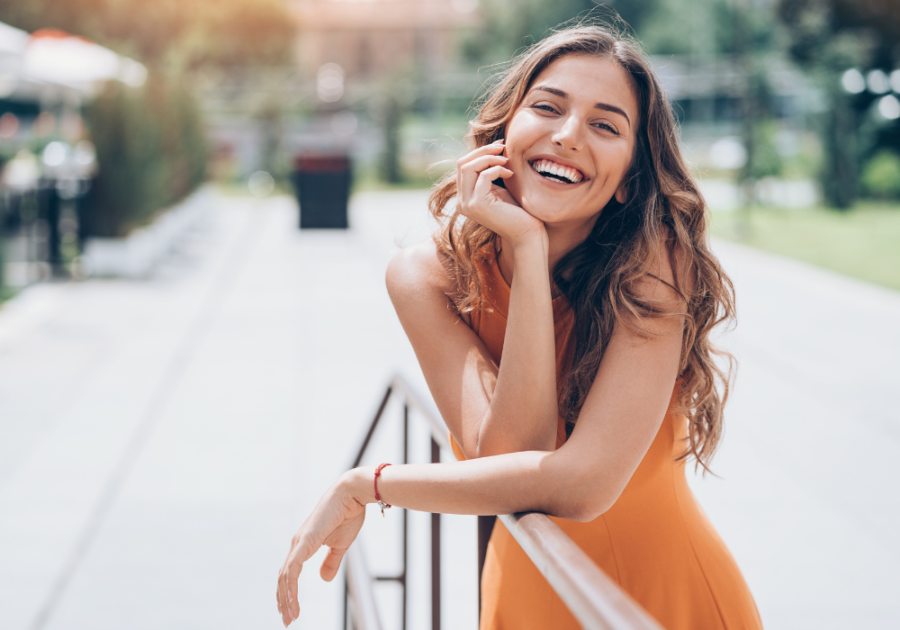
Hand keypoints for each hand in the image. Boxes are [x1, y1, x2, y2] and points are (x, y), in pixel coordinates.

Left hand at [276, 472, 366, 626]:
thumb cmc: (348, 514)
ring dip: (286, 598)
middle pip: (284, 578)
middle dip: (284, 601)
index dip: (288, 593)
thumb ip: (331, 562)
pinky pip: (294, 567)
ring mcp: (299, 542)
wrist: (353, 494)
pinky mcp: (305, 540)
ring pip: (286, 576)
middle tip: (287, 620)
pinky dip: (291, 585)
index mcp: (304, 545)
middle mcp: (298, 543)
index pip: (290, 573)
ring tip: (290, 615)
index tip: (291, 611)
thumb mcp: (340, 545)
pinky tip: (292, 599)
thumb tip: (323, 579)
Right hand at [456, 141, 545, 248]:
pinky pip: (483, 176)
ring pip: (468, 167)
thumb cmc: (517, 211)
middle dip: (483, 151)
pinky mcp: (477, 205)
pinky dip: (498, 169)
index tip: (499, 146)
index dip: (480, 152)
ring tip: (507, 160)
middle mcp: (461, 202)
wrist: (526, 233)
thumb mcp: (499, 188)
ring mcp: (467, 204)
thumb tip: (490, 149)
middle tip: (503, 147)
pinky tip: (510, 174)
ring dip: (489, 158)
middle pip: (462, 164)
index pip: (463, 166)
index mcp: (464, 198)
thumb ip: (488, 173)